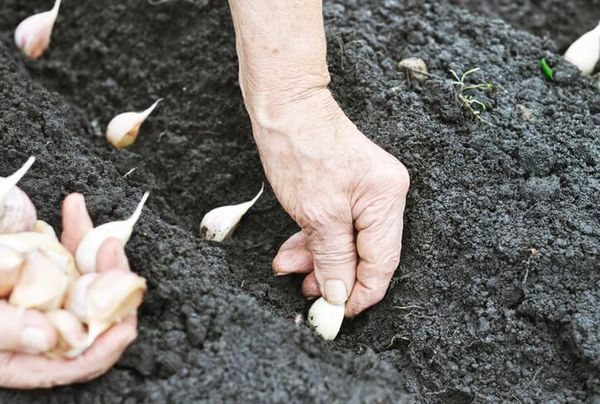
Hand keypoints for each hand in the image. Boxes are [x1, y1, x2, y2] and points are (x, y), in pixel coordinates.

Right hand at [0, 194, 136, 388]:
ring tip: (100, 232)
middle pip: (95, 314)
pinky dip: (74, 228)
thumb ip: (4, 330)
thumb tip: (48, 337)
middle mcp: (45, 325)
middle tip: (110, 253)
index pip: (78, 361)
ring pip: (91, 277)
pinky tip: (72, 206)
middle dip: (112, 284)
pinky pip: (70, 250)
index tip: (123, 326)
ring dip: (99, 251)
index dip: (105, 348)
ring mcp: (48, 292)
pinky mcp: (44, 264)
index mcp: (27, 356)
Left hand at [253, 89, 409, 316]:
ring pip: (347, 242)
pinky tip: (293, 250)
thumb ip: (333, 258)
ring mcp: (366, 191)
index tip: (337, 313)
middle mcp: (385, 195)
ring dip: (317, 259)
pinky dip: (315, 240)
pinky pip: (336, 226)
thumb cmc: (300, 148)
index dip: (361, 294)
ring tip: (288, 266)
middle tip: (305, 291)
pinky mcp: (348, 188)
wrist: (284, 104)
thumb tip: (340, 295)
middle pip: (365, 254)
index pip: (383, 263)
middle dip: (332, 275)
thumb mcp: (317, 214)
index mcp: (387, 199)